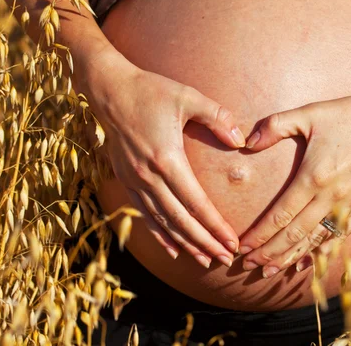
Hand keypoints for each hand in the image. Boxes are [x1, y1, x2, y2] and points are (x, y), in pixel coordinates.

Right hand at [90, 54, 243, 267]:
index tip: (231, 242)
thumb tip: (241, 140)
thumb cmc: (151, 91)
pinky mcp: (126, 180)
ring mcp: (134, 180)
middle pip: (180, 220)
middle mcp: (148, 176)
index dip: (215, 225)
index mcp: (166, 158)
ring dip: (184, 243)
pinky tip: (173, 248)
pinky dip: (160, 234)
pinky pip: (144, 214)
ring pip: (162, 222)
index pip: (196, 203)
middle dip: (204, 242)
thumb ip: (217, 117)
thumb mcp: (188, 97)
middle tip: (225, 259)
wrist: (109, 90)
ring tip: (204, 260)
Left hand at [238, 94, 350, 276]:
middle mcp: (330, 197)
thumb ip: (274, 126)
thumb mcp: (308, 113)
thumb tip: (246, 143)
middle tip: (250, 266)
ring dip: (292, 257)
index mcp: (313, 177)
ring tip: (272, 271)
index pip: (280, 215)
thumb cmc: (350, 115)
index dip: (260, 235)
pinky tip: (310, 262)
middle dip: (270, 253)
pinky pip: (341, 236)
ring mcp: (350, 205)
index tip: (244, 248)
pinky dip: (323, 251)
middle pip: (294, 234)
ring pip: (316, 240)